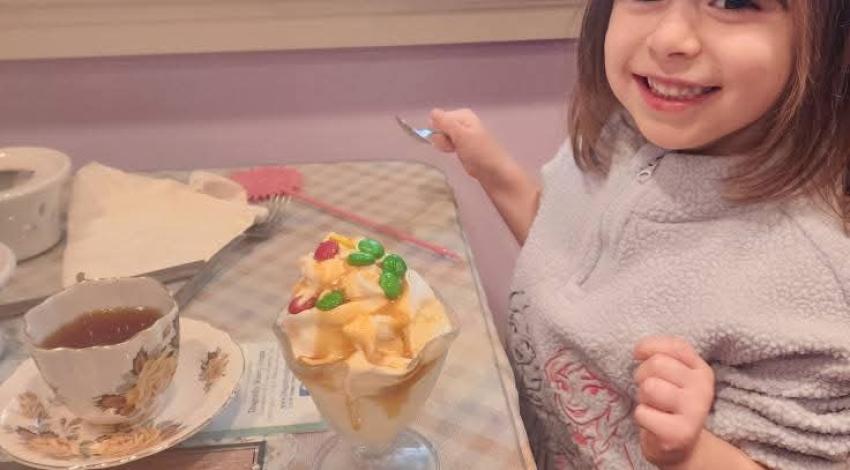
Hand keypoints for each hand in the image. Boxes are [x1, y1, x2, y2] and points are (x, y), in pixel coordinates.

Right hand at [429, 108, 513, 181]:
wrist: (493, 171)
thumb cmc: (479, 152)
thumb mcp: (461, 134)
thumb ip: (445, 122)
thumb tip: (432, 112)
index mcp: (463, 115)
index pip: (438, 118)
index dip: (440, 129)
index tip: (449, 138)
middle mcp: (461, 121)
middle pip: (439, 126)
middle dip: (442, 137)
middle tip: (453, 146)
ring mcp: (460, 133)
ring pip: (441, 136)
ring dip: (444, 144)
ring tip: (455, 150)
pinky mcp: (460, 144)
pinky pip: (446, 142)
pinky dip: (447, 148)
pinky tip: (454, 152)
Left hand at [633, 336, 714, 467]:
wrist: (680, 446)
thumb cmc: (669, 403)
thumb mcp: (672, 375)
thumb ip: (661, 354)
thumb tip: (639, 350)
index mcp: (702, 371)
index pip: (675, 346)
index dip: (649, 347)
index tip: (639, 356)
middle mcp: (704, 389)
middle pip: (657, 363)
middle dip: (642, 375)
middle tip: (650, 391)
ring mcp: (695, 411)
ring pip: (649, 387)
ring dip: (643, 397)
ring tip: (653, 407)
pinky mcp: (680, 433)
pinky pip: (642, 413)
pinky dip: (641, 417)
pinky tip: (654, 423)